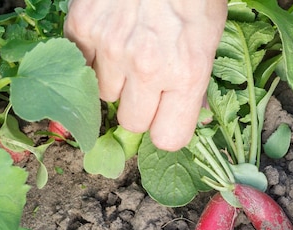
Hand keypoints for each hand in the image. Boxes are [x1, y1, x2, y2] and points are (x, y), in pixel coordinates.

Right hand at [64, 0, 226, 150]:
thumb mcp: (210, 38)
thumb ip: (197, 83)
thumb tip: (194, 116)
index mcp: (186, 74)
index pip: (168, 139)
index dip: (167, 130)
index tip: (167, 119)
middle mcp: (146, 67)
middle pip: (131, 122)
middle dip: (140, 108)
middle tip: (148, 83)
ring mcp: (110, 47)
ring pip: (103, 95)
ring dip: (116, 81)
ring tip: (130, 52)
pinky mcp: (81, 27)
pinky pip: (81, 65)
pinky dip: (93, 57)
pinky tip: (111, 36)